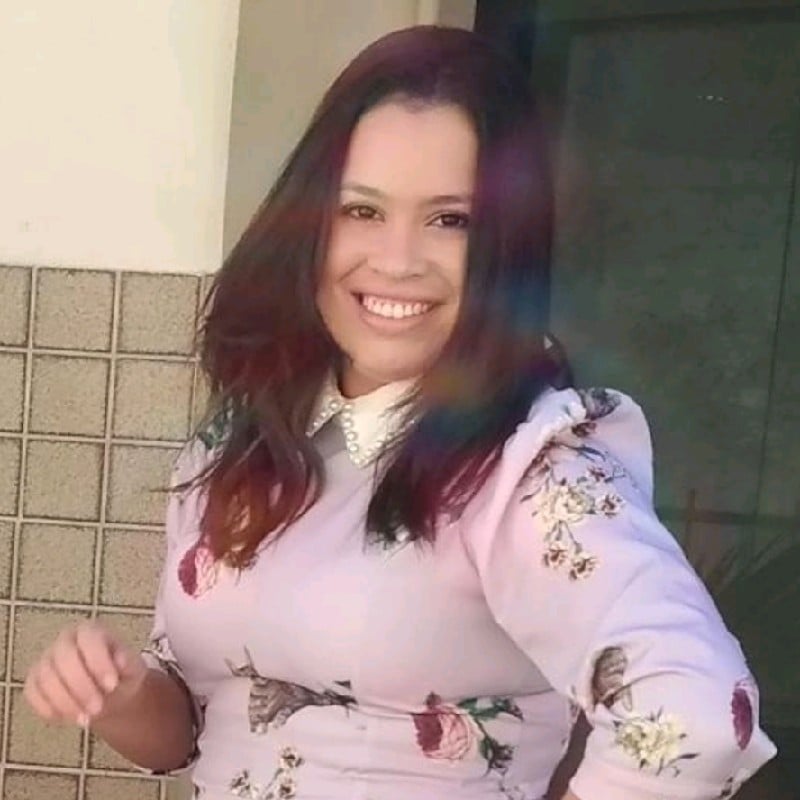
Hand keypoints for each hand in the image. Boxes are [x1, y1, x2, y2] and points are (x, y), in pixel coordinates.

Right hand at [23, 621, 146, 726]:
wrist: (109, 692)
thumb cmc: (121, 674)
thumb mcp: (133, 668)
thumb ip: (129, 662)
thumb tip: (122, 660)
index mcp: (91, 631)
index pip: (89, 639)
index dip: (99, 662)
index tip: (112, 685)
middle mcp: (65, 640)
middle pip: (64, 658)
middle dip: (81, 687)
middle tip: (98, 708)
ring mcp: (46, 660)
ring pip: (46, 678)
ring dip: (65, 702)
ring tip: (85, 719)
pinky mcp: (34, 681)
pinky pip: (32, 694)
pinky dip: (48, 709)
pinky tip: (66, 719)